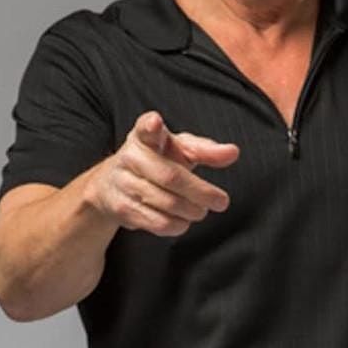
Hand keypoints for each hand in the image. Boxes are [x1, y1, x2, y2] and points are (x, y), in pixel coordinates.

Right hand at [88, 110, 239, 235]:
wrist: (114, 184)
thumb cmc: (157, 161)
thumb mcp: (179, 150)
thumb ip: (206, 150)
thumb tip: (233, 152)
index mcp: (144, 137)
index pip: (144, 128)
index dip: (150, 125)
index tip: (155, 122)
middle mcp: (129, 156)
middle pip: (171, 176)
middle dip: (201, 192)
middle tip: (221, 201)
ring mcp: (122, 183)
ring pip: (167, 203)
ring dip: (192, 211)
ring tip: (201, 210)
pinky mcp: (121, 208)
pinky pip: (157, 222)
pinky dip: (178, 225)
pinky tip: (183, 220)